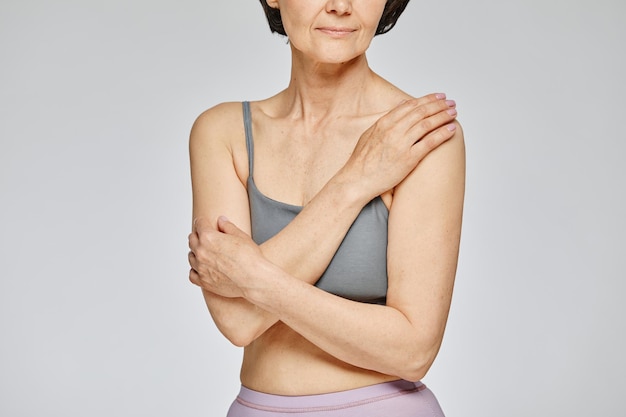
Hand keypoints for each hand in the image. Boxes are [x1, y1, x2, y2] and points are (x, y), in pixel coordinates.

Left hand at [188, 217, 264, 297]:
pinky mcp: (203, 282)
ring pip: (191, 256)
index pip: (199, 224)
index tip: (204, 222)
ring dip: (196, 252)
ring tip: (204, 252)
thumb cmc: (250, 258)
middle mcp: (201, 252)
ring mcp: (201, 268)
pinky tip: (202, 268)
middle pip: (192, 239)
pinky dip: (195, 270)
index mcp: (209, 237)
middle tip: (204, 236)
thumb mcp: (241, 236)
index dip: (203, 221)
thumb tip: (221, 221)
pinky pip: (192, 274)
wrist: (254, 280)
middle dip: (198, 235)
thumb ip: (228, 227)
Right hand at [342, 93, 457, 198]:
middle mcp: (393, 130)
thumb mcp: (369, 135)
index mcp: (383, 123)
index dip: (426, 99)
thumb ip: (384, 122)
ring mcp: (401, 144)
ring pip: (427, 124)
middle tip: (451, 103)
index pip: (410, 105)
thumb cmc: (361, 161)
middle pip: (421, 112)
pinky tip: (451, 129)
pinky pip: (429, 142)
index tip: (438, 97)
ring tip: (454, 113)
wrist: (356, 180)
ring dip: (443, 116)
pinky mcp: (408, 159)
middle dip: (438, 105)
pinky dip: (442, 134)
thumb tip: (399, 108)